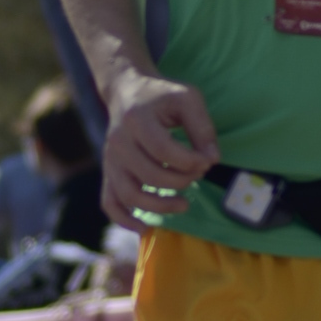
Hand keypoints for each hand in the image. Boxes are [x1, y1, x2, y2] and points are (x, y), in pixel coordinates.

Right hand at [101, 68, 219, 225]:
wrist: (127, 92)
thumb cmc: (161, 96)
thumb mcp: (188, 99)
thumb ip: (203, 127)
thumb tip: (212, 160)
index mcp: (136, 119)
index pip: (164, 151)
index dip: (190, 162)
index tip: (207, 160)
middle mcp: (118, 142)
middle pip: (150, 175)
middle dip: (182, 181)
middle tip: (198, 173)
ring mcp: (110, 160)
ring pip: (130, 194)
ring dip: (160, 206)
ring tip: (184, 205)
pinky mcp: (109, 172)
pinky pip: (109, 203)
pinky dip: (124, 220)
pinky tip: (144, 228)